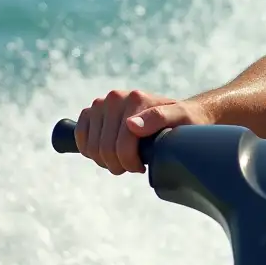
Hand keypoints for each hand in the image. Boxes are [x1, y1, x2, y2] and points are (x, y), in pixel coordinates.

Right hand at [75, 89, 211, 174]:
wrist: (180, 113)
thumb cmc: (185, 119)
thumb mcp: (182, 118)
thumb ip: (160, 118)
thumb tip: (131, 125)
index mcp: (135, 99)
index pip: (121, 142)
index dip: (129, 162)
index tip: (142, 167)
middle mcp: (115, 97)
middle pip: (104, 147)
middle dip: (118, 164)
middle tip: (133, 166)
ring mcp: (102, 104)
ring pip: (91, 146)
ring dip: (105, 160)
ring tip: (123, 160)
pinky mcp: (92, 111)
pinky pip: (80, 135)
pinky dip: (89, 150)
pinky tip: (107, 154)